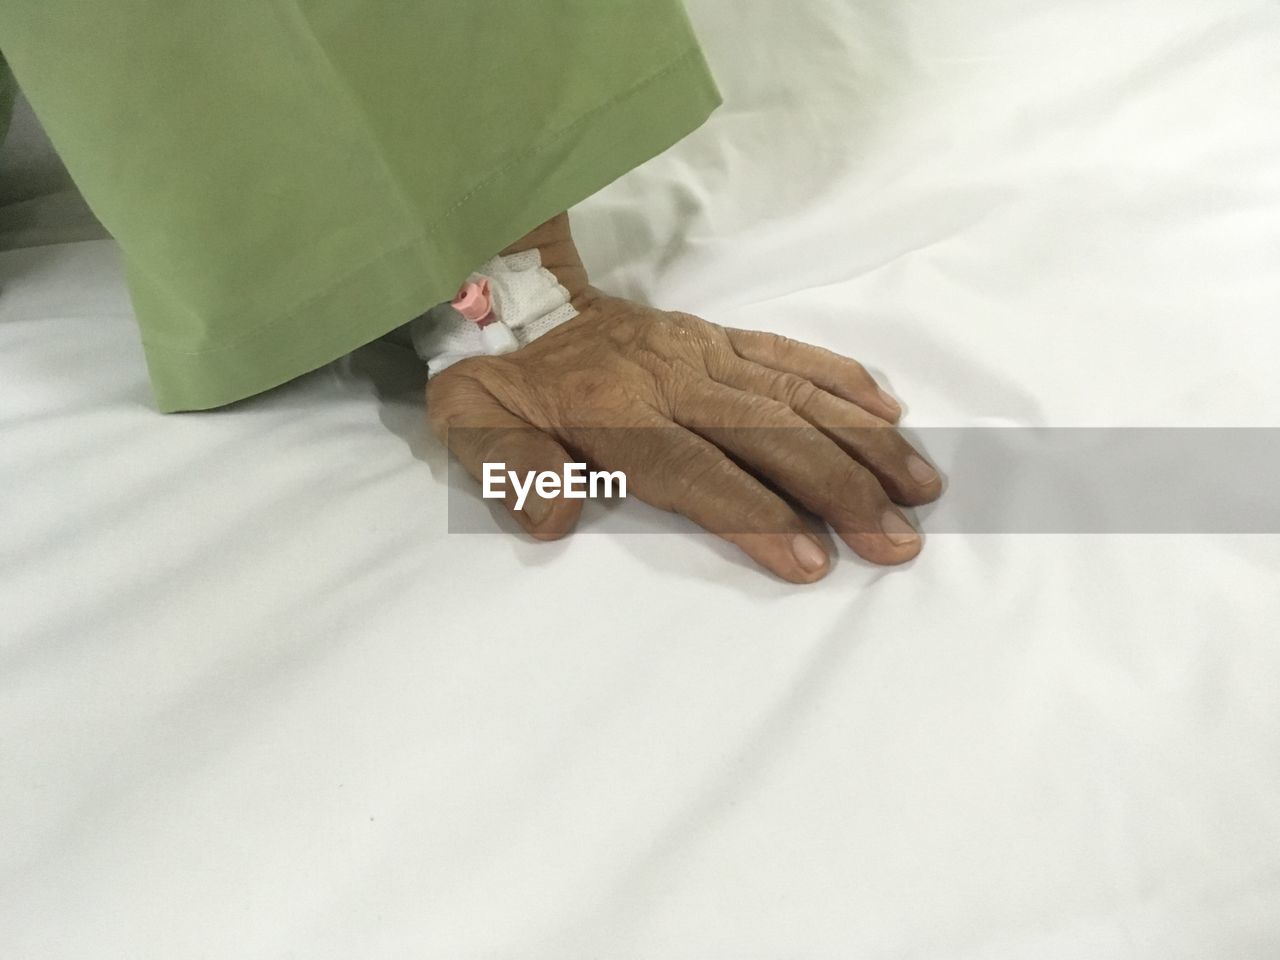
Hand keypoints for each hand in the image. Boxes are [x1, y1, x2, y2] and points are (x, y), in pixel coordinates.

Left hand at [426, 217, 942, 582]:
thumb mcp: (472, 427)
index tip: (813, 559)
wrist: (519, 296)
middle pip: (768, 435)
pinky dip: (844, 382)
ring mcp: (706, 353)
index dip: (756, 513)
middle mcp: (675, 379)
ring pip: (797, 396)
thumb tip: (556, 518)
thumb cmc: (502, 382)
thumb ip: (511, 472)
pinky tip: (893, 414)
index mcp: (613, 412)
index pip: (696, 469)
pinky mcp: (723, 337)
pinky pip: (792, 354)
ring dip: (864, 442)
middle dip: (839, 489)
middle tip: (898, 541)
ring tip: (922, 488)